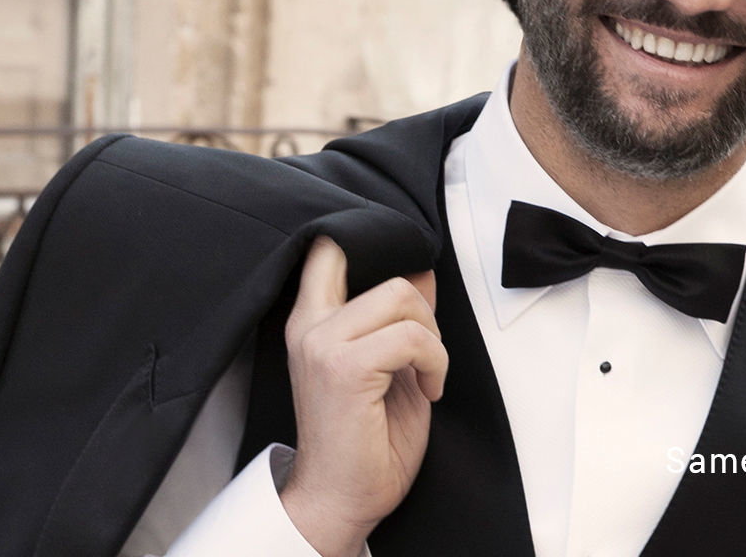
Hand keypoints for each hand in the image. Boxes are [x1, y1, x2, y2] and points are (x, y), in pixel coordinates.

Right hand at [277, 237, 446, 556]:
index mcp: (312, 320)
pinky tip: (429, 390)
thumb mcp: (389, 364)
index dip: (379, 247)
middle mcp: (310, 325)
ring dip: (433, 341)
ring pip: (405, 300)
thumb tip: (424, 272)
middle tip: (427, 358)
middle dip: (429, 316)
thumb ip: (399, 318)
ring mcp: (324, 344)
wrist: (341, 499)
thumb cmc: (365, 441)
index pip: (332, 249)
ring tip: (427, 376)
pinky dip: (436, 363)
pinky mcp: (345, 368)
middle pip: (394, 277)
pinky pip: (413, 338)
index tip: (411, 284)